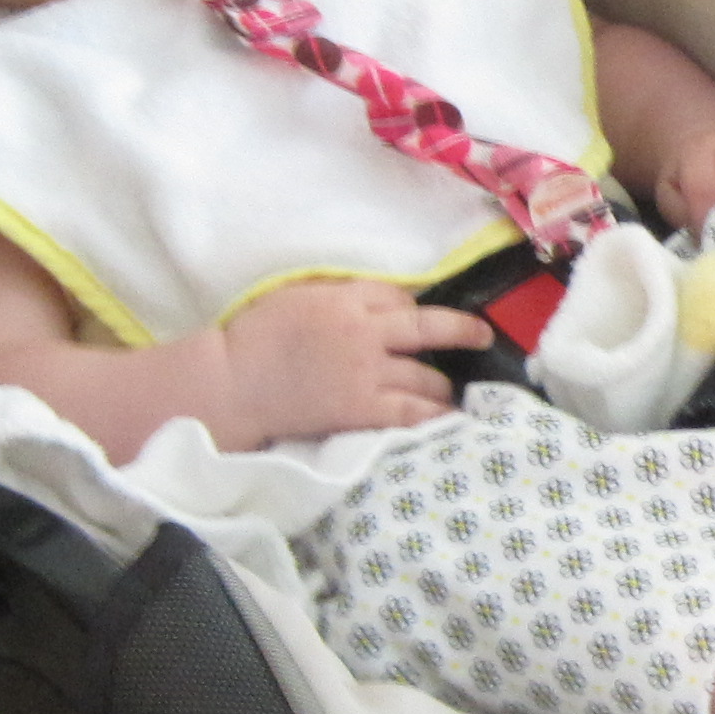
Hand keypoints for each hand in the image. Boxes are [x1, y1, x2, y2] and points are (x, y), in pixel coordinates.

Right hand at [221, 279, 488, 444]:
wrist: (233, 383)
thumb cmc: (255, 337)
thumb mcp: (298, 295)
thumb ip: (341, 294)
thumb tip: (380, 299)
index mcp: (347, 299)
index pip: (397, 297)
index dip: (410, 307)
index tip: (415, 317)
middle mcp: (366, 333)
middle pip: (428, 328)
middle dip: (463, 331)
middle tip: (482, 337)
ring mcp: (368, 373)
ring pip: (425, 376)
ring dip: (442, 384)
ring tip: (451, 391)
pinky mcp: (363, 409)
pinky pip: (413, 413)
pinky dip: (436, 416)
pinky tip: (452, 419)